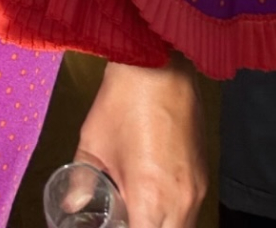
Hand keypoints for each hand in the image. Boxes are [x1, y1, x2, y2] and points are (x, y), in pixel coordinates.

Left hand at [77, 57, 205, 227]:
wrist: (159, 64)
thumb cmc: (123, 101)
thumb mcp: (93, 142)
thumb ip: (81, 181)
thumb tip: (71, 205)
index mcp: (151, 198)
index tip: (115, 223)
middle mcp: (182, 201)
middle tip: (124, 217)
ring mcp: (198, 189)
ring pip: (183, 227)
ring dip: (161, 224)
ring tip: (136, 210)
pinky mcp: (204, 176)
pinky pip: (191, 210)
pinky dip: (173, 213)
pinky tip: (153, 199)